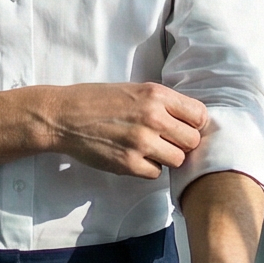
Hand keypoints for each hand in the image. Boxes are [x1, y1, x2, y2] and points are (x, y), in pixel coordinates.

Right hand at [41, 82, 208, 179]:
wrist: (64, 116)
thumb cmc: (97, 100)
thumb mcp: (134, 90)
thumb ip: (162, 103)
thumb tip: (189, 120)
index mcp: (156, 95)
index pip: (199, 115)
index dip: (195, 124)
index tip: (185, 128)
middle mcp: (152, 118)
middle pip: (192, 141)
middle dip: (182, 143)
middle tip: (166, 141)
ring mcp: (140, 142)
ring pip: (177, 160)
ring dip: (167, 158)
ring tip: (150, 150)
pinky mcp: (128, 164)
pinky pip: (156, 173)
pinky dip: (149, 168)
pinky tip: (135, 157)